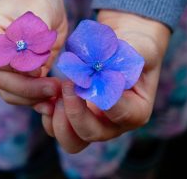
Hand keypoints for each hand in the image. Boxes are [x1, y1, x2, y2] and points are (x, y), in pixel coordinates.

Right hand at [0, 0, 67, 105]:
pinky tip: (53, 99)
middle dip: (28, 89)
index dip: (15, 69)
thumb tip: (31, 67)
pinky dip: (36, 98)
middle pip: (0, 80)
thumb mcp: (39, 9)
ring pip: (9, 92)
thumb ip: (34, 35)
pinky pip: (21, 94)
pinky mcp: (16, 75)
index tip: (39, 69)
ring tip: (56, 93)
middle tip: (54, 88)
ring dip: (32, 97)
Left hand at [36, 10, 169, 152]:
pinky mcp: (73, 118)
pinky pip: (55, 129)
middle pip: (90, 133)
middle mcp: (114, 124)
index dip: (98, 95)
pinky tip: (48, 93)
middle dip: (74, 111)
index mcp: (136, 110)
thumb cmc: (134, 45)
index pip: (118, 113)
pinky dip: (48, 114)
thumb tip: (103, 66)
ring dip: (58, 119)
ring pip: (70, 141)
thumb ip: (128, 56)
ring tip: (56, 92)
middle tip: (66, 84)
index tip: (87, 75)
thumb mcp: (139, 45)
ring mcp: (93, 123)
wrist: (119, 46)